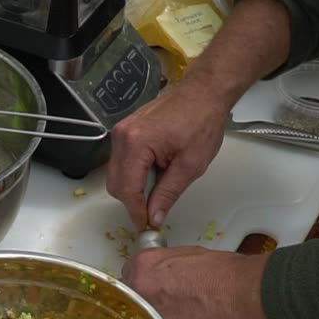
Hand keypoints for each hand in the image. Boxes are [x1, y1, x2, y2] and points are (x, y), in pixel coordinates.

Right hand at [106, 85, 227, 230]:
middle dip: (133, 201)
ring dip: (134, 188)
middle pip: (115, 184)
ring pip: (116, 174)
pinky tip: (155, 173)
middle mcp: (122, 136)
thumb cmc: (202, 122)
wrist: (203, 93)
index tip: (146, 225)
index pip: (127, 189)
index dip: (136, 211)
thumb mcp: (190, 165)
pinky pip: (121, 161)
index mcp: (136, 143)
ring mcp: (121, 131)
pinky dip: (134, 174)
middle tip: (154, 212)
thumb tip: (154, 217)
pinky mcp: (125, 131)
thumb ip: (168, 194)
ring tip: (159, 187)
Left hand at [122, 246, 275, 318]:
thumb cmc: (224, 273)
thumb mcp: (188, 254)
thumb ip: (165, 263)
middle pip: (134, 298)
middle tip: (169, 296)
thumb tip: (163, 270)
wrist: (245, 295)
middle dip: (148, 298)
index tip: (152, 280)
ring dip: (160, 316)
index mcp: (144, 269)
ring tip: (184, 310)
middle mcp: (143, 297)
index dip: (144, 277)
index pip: (130, 273)